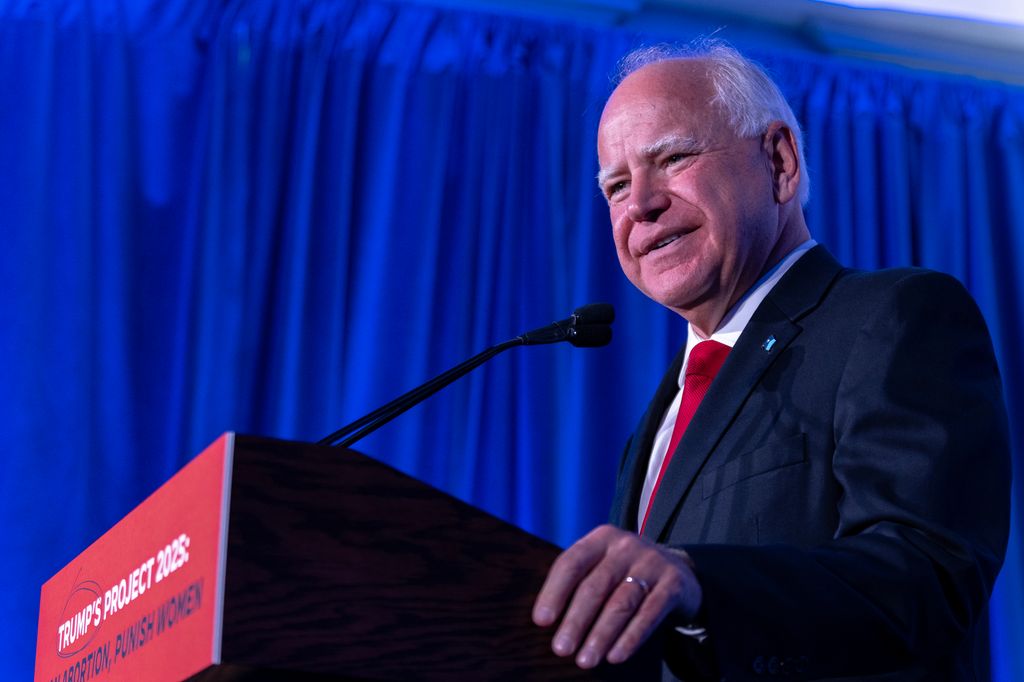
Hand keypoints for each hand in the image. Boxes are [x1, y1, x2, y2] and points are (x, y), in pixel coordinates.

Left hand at [532, 524, 702, 667]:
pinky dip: (630, 638)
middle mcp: (626, 546)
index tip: (541, 621)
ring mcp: (652, 563)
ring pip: (621, 603)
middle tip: (561, 649)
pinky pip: (649, 615)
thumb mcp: (603, 564)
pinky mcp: (673, 584)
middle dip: (576, 621)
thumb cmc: (625, 573)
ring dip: (601, 635)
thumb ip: (579, 581)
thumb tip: (547, 621)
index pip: (572, 563)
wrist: (678, 569)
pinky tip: (615, 656)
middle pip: (595, 586)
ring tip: (585, 660)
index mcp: (601, 538)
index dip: (554, 592)